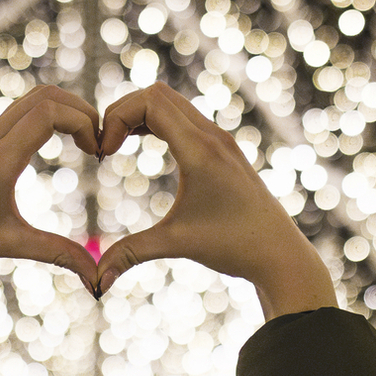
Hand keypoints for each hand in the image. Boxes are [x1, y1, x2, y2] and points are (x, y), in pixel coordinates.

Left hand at [0, 85, 101, 290]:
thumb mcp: (10, 245)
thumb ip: (57, 254)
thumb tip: (96, 279)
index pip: (48, 113)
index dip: (82, 121)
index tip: (96, 150)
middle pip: (44, 95)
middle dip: (79, 109)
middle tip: (98, 139)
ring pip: (30, 100)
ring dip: (62, 111)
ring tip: (83, 141)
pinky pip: (18, 113)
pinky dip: (45, 117)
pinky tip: (57, 144)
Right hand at [94, 83, 336, 319]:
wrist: (280, 254)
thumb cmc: (234, 247)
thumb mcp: (176, 245)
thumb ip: (130, 255)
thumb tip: (95, 282)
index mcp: (200, 150)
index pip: (150, 101)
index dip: (116, 118)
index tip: (103, 154)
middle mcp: (212, 136)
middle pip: (156, 93)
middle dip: (122, 112)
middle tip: (105, 147)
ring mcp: (220, 140)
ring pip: (171, 102)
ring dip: (138, 115)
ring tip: (117, 146)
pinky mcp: (223, 149)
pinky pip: (183, 118)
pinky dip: (156, 122)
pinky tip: (140, 147)